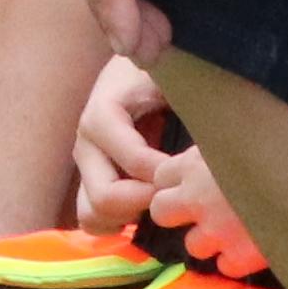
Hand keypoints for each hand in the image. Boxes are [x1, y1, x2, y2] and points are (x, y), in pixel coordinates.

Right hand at [70, 55, 179, 230]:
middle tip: (177, 191)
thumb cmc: (157, 72)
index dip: (167, 173)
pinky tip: (147, 209)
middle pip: (105, 196)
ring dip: (129, 216)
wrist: (134, 66)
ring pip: (92, 214)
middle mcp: (86, 144)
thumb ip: (185, 99)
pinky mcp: (90, 180)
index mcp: (101, 115)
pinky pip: (94, 218)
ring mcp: (85, 166)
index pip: (134, 161)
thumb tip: (202, 139)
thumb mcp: (169, 77)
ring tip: (160, 200)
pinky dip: (120, 223)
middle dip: (146, 201)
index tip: (193, 169)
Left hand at [151, 147, 264, 273]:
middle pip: (161, 211)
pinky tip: (255, 243)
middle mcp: (198, 198)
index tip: (191, 181)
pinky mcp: (241, 257)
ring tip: (235, 227)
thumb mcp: (242, 136)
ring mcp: (217, 231)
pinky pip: (226, 266)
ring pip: (193, 245)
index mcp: (195, 164)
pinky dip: (238, 259)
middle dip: (176, 212)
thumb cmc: (282, 148)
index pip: (160, 175)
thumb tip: (212, 150)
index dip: (175, 179)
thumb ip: (220, 148)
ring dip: (210, 239)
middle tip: (200, 210)